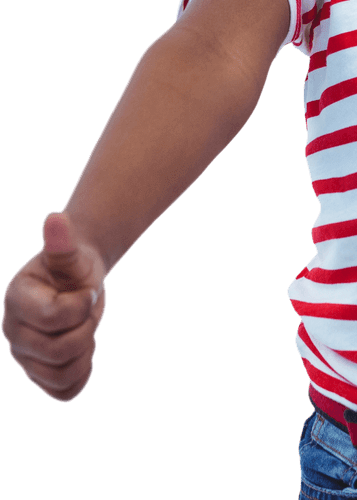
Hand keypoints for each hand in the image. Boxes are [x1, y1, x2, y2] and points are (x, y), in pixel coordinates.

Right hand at [2, 211, 107, 401]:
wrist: (77, 283)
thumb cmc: (73, 268)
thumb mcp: (72, 255)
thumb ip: (62, 243)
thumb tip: (56, 218)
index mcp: (16, 300)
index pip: (56, 317)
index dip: (83, 304)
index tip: (88, 290)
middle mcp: (13, 332)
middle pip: (60, 350)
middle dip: (87, 327)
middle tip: (89, 311)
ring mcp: (23, 358)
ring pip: (62, 375)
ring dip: (86, 352)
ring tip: (85, 330)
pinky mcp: (38, 375)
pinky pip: (65, 392)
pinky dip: (82, 374)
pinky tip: (83, 351)